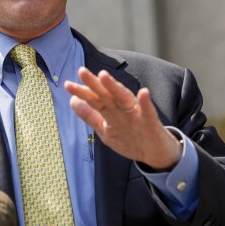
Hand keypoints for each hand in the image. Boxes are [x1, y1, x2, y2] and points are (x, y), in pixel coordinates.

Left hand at [64, 67, 181, 169]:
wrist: (156, 154)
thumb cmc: (131, 138)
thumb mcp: (106, 130)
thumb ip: (90, 116)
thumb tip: (72, 101)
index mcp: (111, 111)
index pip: (94, 99)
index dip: (82, 92)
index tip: (68, 84)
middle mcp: (122, 109)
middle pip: (106, 95)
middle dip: (94, 84)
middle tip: (81, 71)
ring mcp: (137, 115)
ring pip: (124, 99)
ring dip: (115, 87)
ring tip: (104, 76)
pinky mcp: (151, 123)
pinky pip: (149, 112)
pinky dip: (146, 103)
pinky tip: (144, 93)